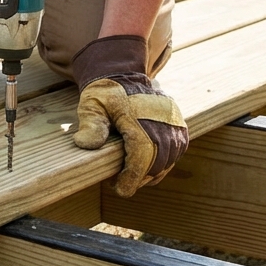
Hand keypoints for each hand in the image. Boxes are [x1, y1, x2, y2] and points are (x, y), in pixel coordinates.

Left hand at [70, 35, 187, 196]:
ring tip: (131, 175)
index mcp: (138, 114)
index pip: (142, 152)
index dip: (133, 176)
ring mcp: (174, 122)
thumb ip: (90, 124)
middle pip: (156, 161)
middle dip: (138, 178)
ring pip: (167, 161)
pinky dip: (162, 164)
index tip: (121, 190)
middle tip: (120, 183)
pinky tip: (146, 166)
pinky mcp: (180, 126)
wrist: (126, 75)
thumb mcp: (91, 105)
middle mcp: (162, 118)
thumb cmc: (106, 94)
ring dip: (150, 174)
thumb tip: (85, 144)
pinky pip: (175, 154)